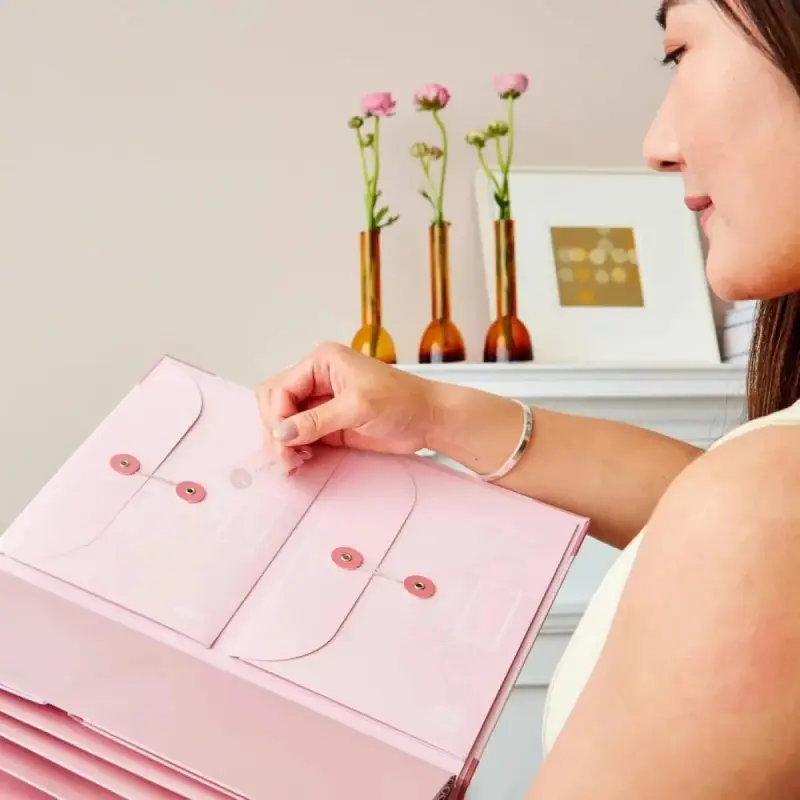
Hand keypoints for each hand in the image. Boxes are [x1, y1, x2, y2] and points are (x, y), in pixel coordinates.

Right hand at [257, 342, 438, 472]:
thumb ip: (317, 420)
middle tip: (285, 458)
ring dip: (283, 443)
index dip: (278, 416)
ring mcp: (322, 403)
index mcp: (322, 362)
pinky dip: (295, 449)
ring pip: (285, 422)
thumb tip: (281, 433)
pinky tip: (300, 462)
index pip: (280, 388)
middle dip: (275, 430)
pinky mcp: (329, 425)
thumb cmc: (403, 401)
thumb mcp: (358, 406)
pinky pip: (301, 436)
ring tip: (292, 464)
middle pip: (276, 403)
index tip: (284, 441)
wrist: (430, 419)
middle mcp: (317, 379)